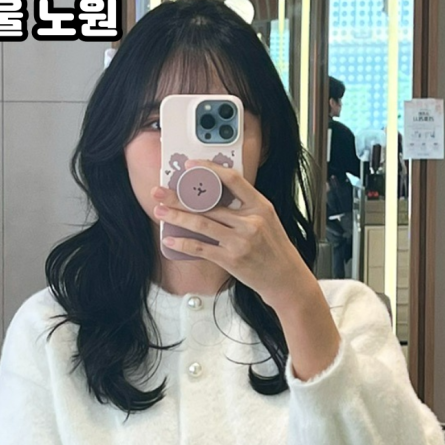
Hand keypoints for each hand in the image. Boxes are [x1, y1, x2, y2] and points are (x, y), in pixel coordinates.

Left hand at [152, 159, 318, 308]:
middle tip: (159, 191)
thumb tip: (211, 193)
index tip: (190, 166)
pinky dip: (182, 243)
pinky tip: (170, 238)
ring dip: (176, 217)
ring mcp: (240, 241)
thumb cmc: (274, 248)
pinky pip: (200, 248)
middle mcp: (250, 221)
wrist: (285, 278)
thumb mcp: (266, 219)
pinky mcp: (231, 259)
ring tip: (159, 211)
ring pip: (201, 223)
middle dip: (179, 197)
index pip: (232, 179)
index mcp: (260, 205)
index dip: (209, 170)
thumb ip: (244, 206)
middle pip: (208, 203)